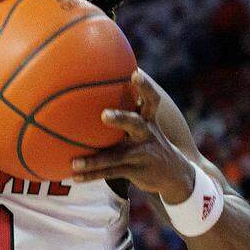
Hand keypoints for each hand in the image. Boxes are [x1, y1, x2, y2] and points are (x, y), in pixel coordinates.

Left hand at [70, 70, 194, 203]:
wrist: (175, 174)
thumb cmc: (149, 141)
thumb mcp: (145, 124)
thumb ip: (128, 108)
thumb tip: (98, 84)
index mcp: (148, 120)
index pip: (152, 100)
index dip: (145, 87)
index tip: (136, 74)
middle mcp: (147, 135)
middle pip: (135, 124)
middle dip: (121, 118)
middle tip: (104, 115)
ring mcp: (142, 155)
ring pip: (117, 157)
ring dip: (95, 160)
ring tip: (75, 162)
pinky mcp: (136, 171)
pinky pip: (111, 173)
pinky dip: (92, 175)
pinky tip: (74, 176)